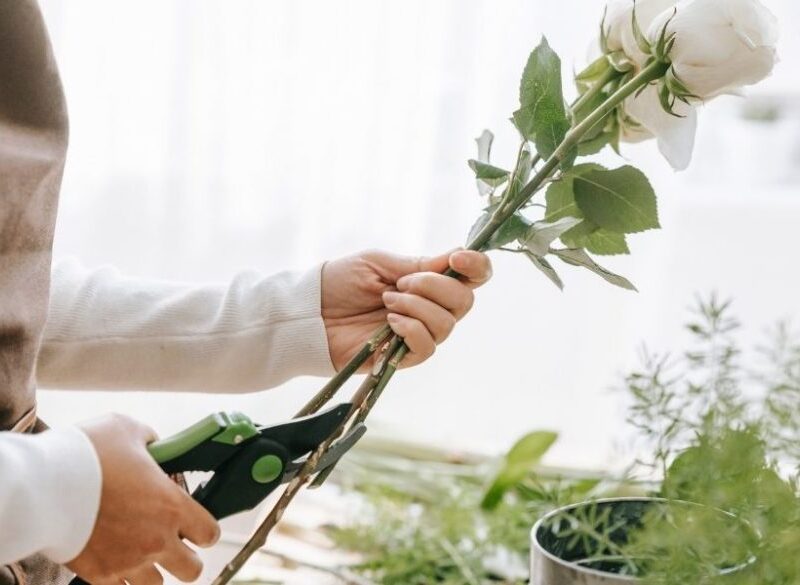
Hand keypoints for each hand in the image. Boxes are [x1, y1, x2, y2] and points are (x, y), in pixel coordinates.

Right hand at [67, 414, 219, 584]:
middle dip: (185, 557)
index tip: (194, 524)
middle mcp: (156, 539)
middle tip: (171, 543)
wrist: (42, 486)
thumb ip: (150, 441)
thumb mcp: (127, 430)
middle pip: (191, 570)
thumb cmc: (87, 455)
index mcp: (172, 506)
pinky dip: (121, 579)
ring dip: (152, 569)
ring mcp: (128, 561)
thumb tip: (155, 446)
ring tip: (139, 551)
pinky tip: (114, 560)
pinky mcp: (99, 575)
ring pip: (156, 584)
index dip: (204, 529)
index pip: (209, 533)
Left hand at [322, 249, 491, 369]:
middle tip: (401, 283)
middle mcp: (430, 309)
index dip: (476, 266)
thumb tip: (455, 257)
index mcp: (428, 282)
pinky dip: (411, 329)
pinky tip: (389, 322)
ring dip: (417, 307)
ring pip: (447, 324)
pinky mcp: (404, 357)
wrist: (310, 312)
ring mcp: (419, 333)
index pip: (472, 277)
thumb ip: (418, 264)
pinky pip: (427, 346)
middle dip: (436, 286)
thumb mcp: (379, 263)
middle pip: (465, 301)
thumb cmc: (340, 283)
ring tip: (386, 301)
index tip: (457, 258)